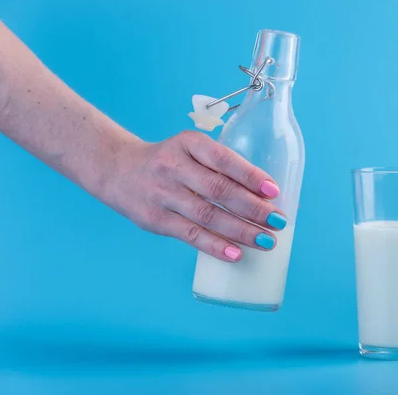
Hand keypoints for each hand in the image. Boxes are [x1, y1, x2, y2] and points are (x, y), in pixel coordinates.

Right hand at [105, 131, 285, 261]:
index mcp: (189, 143)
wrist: (118, 169)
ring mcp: (163, 193)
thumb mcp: (191, 150)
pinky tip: (235, 253)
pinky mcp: (154, 219)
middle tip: (279, 221)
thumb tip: (265, 196)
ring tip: (266, 241)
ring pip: (207, 215)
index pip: (223, 159)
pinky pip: (189, 235)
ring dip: (241, 230)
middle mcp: (174, 166)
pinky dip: (214, 245)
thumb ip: (220, 167)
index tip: (274, 191)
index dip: (251, 175)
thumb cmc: (169, 162)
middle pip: (219, 190)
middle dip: (253, 208)